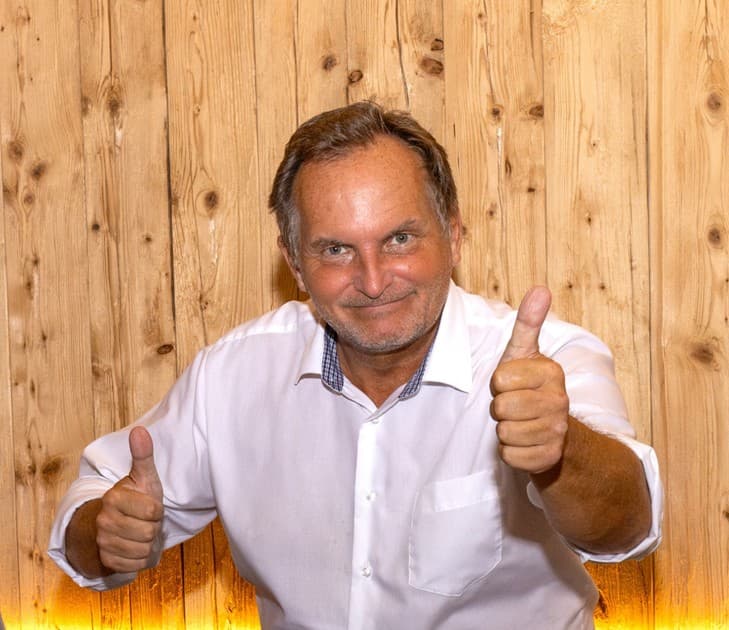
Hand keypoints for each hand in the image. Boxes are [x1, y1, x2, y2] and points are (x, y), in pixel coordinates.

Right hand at [95, 426, 163, 572]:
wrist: (120, 523)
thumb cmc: (138, 497)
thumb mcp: (144, 476)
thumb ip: (143, 455)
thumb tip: (139, 430)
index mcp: (113, 497)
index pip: (153, 512)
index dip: (158, 510)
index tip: (150, 505)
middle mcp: (103, 520)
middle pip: (149, 532)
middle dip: (154, 528)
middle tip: (146, 521)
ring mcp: (102, 541)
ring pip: (143, 549)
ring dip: (148, 543)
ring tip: (141, 532)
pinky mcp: (105, 560)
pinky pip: (136, 565)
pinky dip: (141, 558)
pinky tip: (136, 546)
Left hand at [490, 286, 569, 473]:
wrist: (550, 431)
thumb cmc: (528, 387)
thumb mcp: (524, 354)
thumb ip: (528, 323)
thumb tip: (540, 289)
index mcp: (552, 372)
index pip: (500, 379)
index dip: (498, 383)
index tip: (511, 384)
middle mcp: (560, 401)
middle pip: (501, 408)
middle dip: (499, 408)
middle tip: (513, 405)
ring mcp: (557, 431)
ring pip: (504, 432)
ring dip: (504, 429)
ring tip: (519, 423)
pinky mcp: (549, 458)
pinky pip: (509, 455)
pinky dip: (509, 452)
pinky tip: (523, 442)